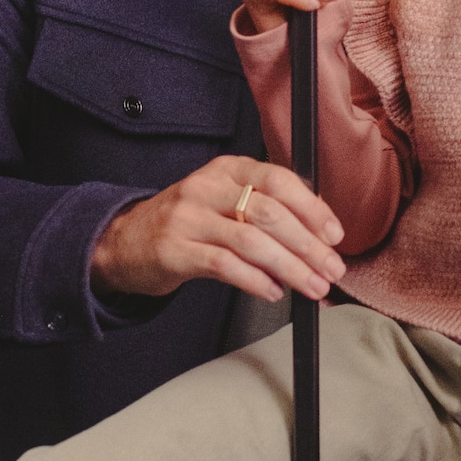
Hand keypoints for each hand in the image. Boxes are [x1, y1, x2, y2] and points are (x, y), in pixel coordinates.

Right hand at [90, 155, 345, 303]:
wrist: (125, 241)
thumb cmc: (188, 223)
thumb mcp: (225, 201)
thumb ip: (266, 208)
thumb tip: (319, 236)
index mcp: (227, 169)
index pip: (279, 180)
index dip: (312, 208)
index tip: (335, 236)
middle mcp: (207, 187)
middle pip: (269, 213)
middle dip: (308, 246)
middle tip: (332, 270)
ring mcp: (188, 218)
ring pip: (251, 241)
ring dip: (290, 268)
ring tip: (312, 287)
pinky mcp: (174, 250)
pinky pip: (224, 265)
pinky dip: (256, 280)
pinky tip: (274, 292)